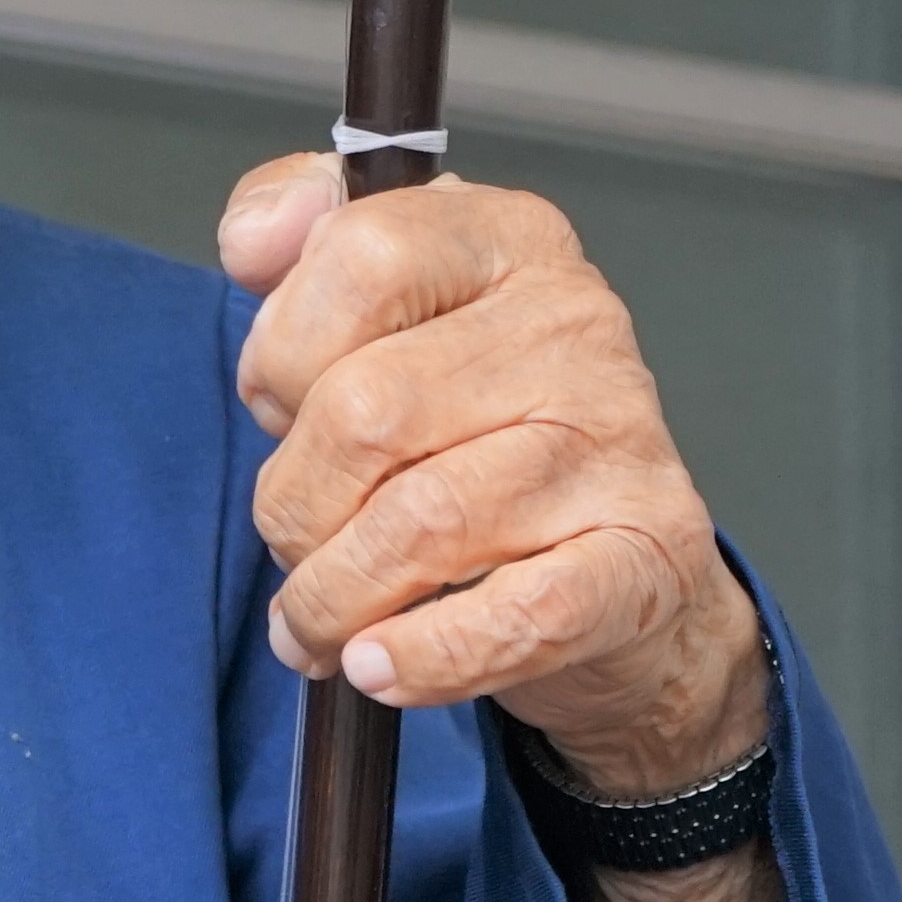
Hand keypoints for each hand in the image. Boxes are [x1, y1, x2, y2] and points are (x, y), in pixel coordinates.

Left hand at [222, 153, 766, 785]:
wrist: (618, 566)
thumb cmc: (477, 431)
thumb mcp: (391, 304)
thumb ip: (305, 235)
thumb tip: (254, 238)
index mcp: (509, 240)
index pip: (365, 257)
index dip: (285, 350)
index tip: (279, 404)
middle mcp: (576, 324)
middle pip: (369, 408)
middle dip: (294, 501)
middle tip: (295, 541)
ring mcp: (620, 440)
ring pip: (424, 523)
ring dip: (335, 598)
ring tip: (315, 625)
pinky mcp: (647, 555)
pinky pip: (519, 617)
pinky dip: (426, 657)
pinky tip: (377, 667)